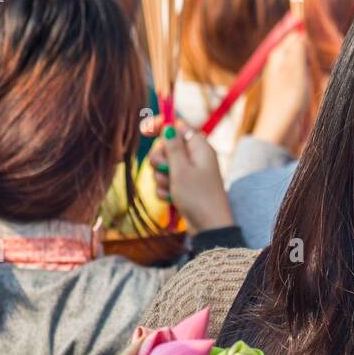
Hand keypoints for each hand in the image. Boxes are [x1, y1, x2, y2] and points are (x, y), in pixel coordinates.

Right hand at [150, 118, 232, 233]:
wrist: (209, 228)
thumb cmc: (198, 197)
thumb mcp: (181, 169)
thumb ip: (172, 146)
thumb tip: (169, 126)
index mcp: (199, 147)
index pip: (177, 126)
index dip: (161, 126)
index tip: (144, 130)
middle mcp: (194, 158)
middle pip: (166, 147)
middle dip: (159, 160)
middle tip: (165, 170)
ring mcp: (189, 174)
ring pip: (163, 167)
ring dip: (161, 178)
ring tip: (172, 190)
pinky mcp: (183, 188)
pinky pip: (166, 182)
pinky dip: (165, 190)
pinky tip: (171, 199)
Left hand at [252, 29, 311, 150]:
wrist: (279, 130)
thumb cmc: (287, 100)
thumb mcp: (296, 67)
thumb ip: (298, 48)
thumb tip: (301, 35)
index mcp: (277, 55)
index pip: (295, 36)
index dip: (308, 42)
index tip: (315, 55)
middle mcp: (278, 65)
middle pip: (300, 52)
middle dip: (311, 60)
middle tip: (312, 73)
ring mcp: (283, 79)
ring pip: (304, 68)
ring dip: (312, 75)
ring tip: (307, 88)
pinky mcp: (288, 93)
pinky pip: (303, 82)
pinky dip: (308, 86)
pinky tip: (307, 96)